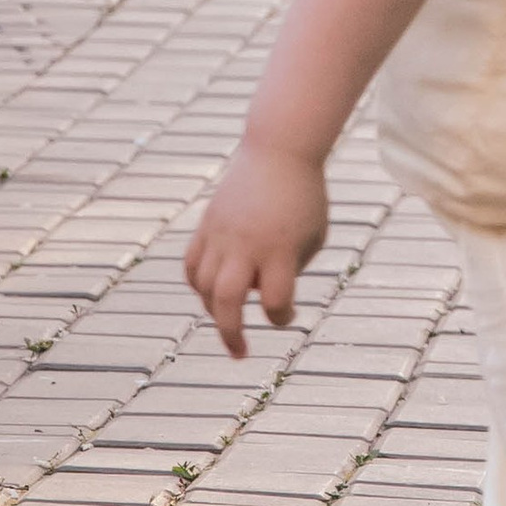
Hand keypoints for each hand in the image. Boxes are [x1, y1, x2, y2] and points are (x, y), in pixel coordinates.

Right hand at [184, 144, 329, 358]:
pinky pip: (191, 265)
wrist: (279, 152)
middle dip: (231, 333)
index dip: (283, 317)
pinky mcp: (206, 225)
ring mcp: (222, 235)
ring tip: (228, 320)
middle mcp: (247, 245)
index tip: (289, 313)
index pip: (275, 301)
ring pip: (202, 286)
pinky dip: (197, 284)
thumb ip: (292, 270)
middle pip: (227, 300)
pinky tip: (209, 294)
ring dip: (213, 310)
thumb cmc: (304, 198)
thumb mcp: (314, 236)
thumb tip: (262, 296)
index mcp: (280, 249)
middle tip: (240, 353)